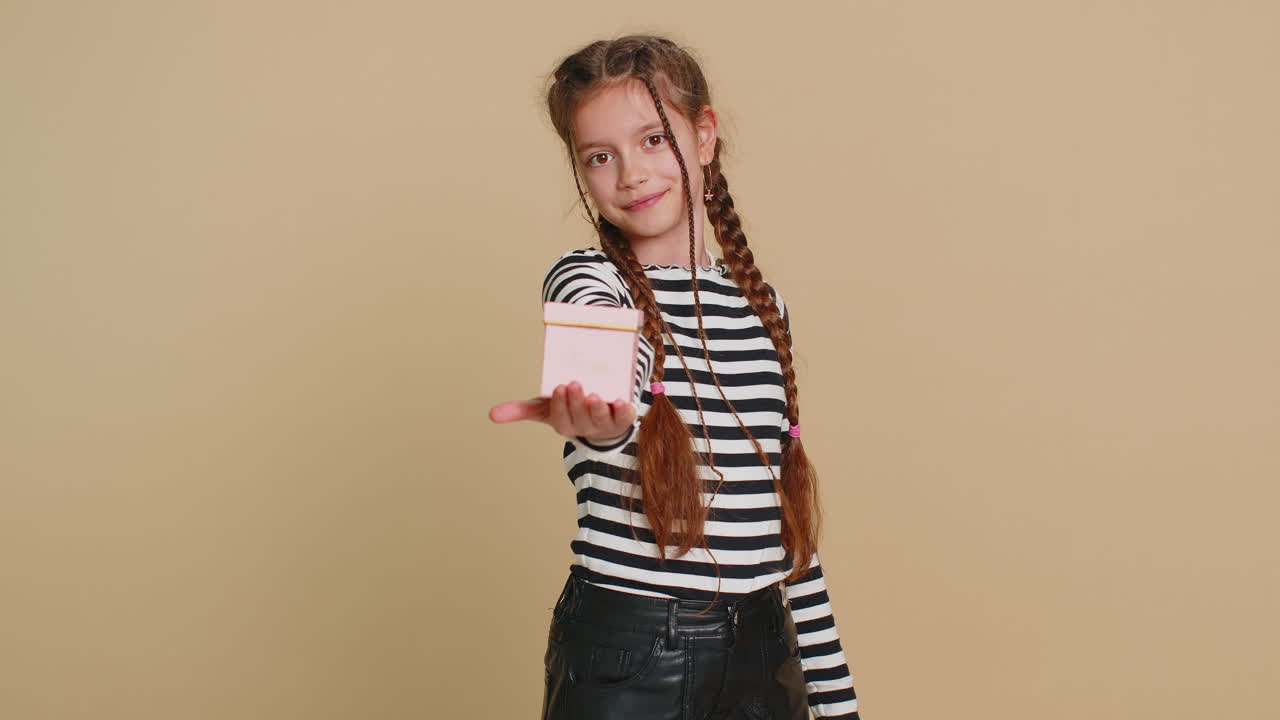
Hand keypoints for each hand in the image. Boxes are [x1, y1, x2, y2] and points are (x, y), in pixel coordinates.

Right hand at [489, 381, 636, 443]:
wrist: (601, 419)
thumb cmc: (569, 410)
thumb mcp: (544, 409)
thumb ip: (521, 410)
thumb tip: (491, 415)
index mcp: (565, 425)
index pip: (561, 419)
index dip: (560, 405)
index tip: (559, 386)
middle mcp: (585, 427)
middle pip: (580, 417)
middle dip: (576, 402)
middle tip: (575, 383)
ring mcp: (605, 425)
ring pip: (601, 419)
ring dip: (598, 408)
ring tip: (594, 395)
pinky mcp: (623, 420)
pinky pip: (625, 418)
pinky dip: (624, 410)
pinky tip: (621, 400)